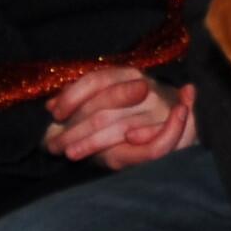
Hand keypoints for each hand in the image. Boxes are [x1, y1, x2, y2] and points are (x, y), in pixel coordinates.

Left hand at [42, 69, 196, 169]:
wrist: (179, 112)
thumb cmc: (135, 106)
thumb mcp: (110, 95)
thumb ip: (82, 98)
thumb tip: (50, 105)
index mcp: (127, 74)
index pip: (96, 80)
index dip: (72, 97)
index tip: (55, 114)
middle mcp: (144, 87)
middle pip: (102, 108)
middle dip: (74, 129)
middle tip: (53, 145)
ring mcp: (157, 110)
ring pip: (118, 127)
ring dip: (90, 143)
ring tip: (69, 153)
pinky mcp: (167, 131)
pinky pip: (148, 142)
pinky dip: (128, 145)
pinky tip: (107, 156)